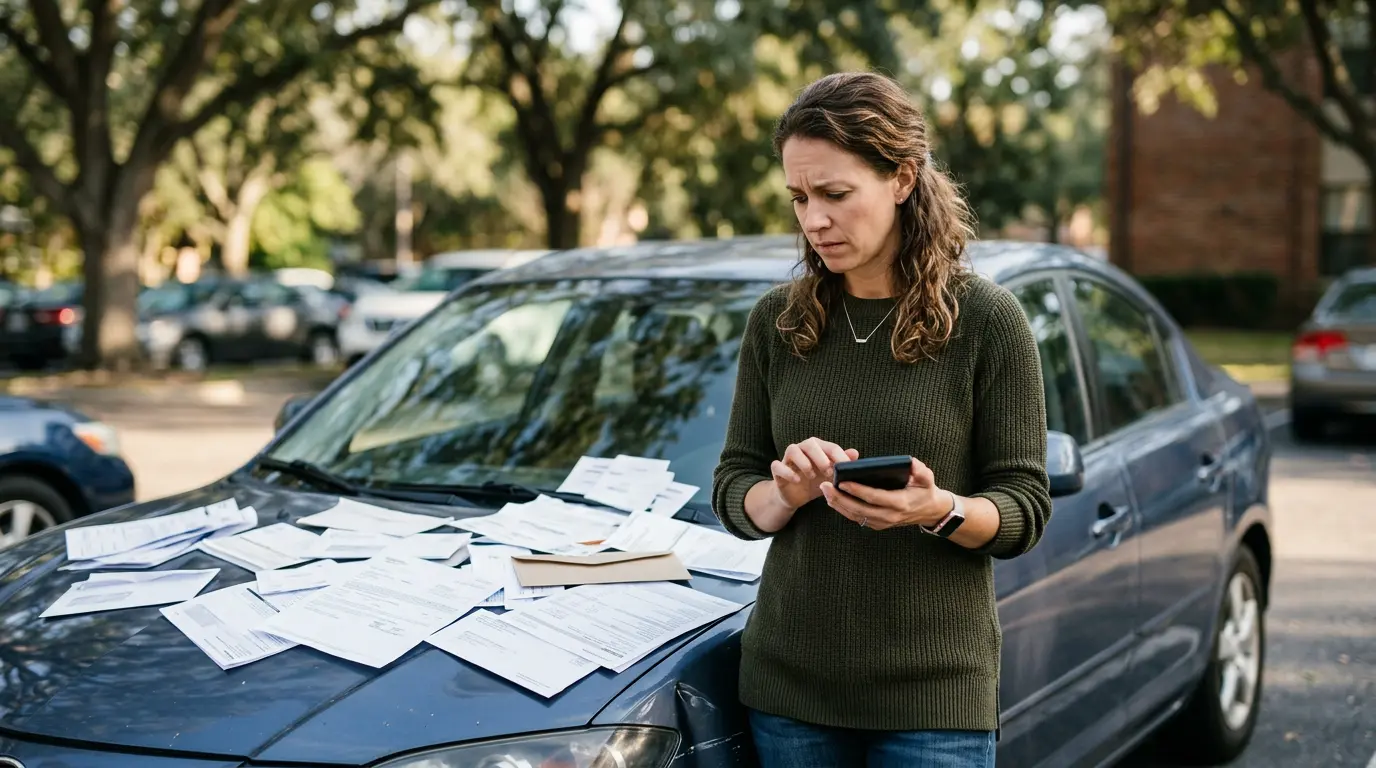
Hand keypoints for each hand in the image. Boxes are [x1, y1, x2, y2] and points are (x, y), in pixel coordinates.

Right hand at [770, 437, 859, 510]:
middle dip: (821, 457)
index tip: (846, 468)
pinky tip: (797, 480)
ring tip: (812, 476)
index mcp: (818, 448)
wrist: (796, 496)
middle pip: (810, 443)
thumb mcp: (830, 476)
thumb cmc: (815, 482)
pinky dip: (788, 472)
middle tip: (828, 471)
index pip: (830, 446)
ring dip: (804, 462)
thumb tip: (855, 453)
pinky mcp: (777, 470)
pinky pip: (777, 465)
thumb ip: (842, 464)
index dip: (839, 456)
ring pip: (792, 449)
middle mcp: (802, 449)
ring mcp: (788, 458)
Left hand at [820, 457, 949, 530]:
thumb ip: (920, 470)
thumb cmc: (926, 491)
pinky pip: (857, 518)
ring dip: (838, 504)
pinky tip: (832, 499)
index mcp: (900, 503)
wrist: (930, 512)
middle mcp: (889, 516)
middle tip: (824, 486)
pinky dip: (843, 510)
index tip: (842, 481)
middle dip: (840, 498)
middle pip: (859, 508)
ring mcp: (882, 523)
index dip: (856, 490)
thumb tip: (910, 462)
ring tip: (824, 491)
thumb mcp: (927, 478)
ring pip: (855, 515)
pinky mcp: (877, 525)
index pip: (874, 497)